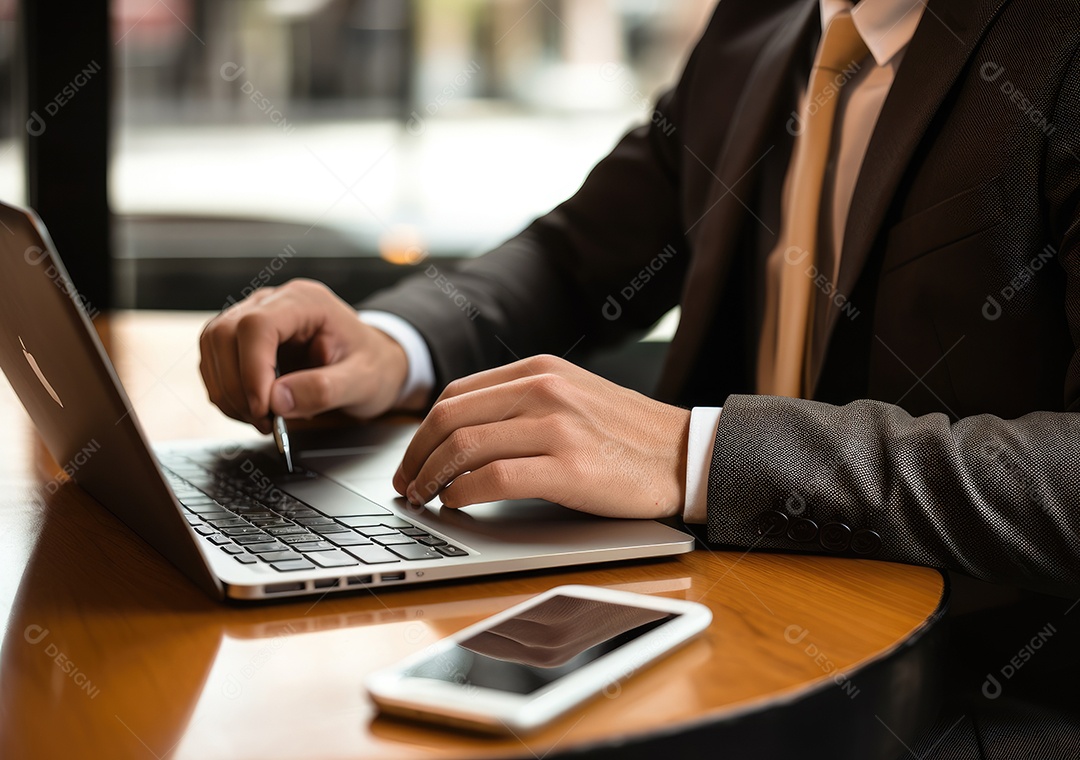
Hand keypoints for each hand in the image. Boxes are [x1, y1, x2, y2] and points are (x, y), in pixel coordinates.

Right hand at [199, 279, 407, 432]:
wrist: (373, 364)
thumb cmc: (372, 366)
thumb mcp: (363, 382)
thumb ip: (324, 390)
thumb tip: (277, 400)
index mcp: (306, 301)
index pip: (257, 325)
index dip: (252, 369)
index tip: (263, 407)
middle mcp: (273, 302)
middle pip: (224, 333)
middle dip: (236, 385)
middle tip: (264, 421)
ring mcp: (253, 318)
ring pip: (212, 347)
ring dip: (227, 392)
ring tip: (262, 419)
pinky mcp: (241, 340)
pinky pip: (215, 363)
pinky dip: (226, 393)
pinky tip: (253, 411)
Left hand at [393, 355, 689, 518]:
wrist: (683, 453)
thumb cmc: (625, 434)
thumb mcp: (571, 396)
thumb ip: (521, 402)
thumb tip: (459, 433)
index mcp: (539, 370)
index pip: (455, 395)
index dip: (421, 432)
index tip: (411, 459)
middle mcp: (544, 389)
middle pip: (449, 419)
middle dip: (415, 457)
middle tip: (406, 485)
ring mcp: (557, 426)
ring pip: (464, 448)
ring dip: (432, 479)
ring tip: (425, 499)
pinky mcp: (569, 467)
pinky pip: (494, 478)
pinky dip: (463, 494)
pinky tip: (458, 504)